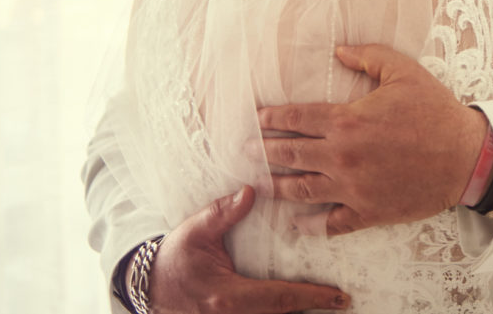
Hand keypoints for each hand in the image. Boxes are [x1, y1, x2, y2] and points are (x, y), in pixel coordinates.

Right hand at [147, 185, 349, 312]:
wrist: (150, 288)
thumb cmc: (175, 259)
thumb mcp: (195, 231)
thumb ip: (223, 213)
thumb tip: (251, 191)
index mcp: (228, 295)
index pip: (279, 297)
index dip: (311, 297)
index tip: (338, 295)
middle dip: (313, 308)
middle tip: (342, 300)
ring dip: (299, 312)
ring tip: (330, 302)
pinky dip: (282, 311)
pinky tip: (301, 304)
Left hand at [256, 44, 486, 235]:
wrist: (466, 156)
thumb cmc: (435, 111)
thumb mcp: (403, 71)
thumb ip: (367, 56)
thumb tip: (338, 50)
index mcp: (347, 120)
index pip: (296, 118)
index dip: (271, 118)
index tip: (255, 119)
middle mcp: (342, 156)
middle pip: (289, 154)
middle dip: (263, 151)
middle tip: (244, 151)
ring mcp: (352, 188)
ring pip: (301, 190)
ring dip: (277, 187)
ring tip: (260, 184)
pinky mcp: (368, 212)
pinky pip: (330, 224)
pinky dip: (310, 226)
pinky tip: (296, 224)